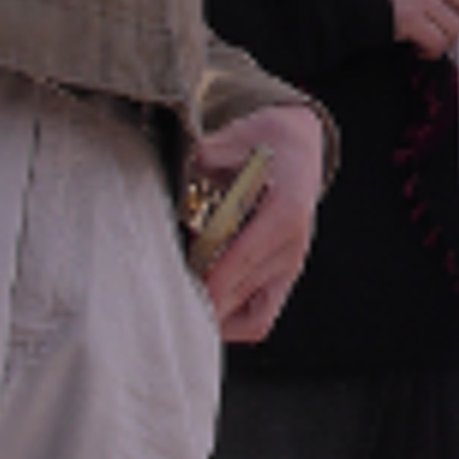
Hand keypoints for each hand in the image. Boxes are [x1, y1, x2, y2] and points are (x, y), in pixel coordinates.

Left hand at [189, 103, 326, 343]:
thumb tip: (175, 174)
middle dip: (196, 298)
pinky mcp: (284, 279)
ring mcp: (291, 267)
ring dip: (212, 313)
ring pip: (249, 318)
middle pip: (237, 294)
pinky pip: (259, 320)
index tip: (168, 286)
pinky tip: (202, 302)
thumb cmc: (266, 142)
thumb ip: (204, 156)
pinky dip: (230, 321)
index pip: (240, 261)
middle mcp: (292, 247)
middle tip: (158, 289)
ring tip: (179, 295)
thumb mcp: (235, 137)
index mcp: (284, 212)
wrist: (299, 146)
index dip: (203, 281)